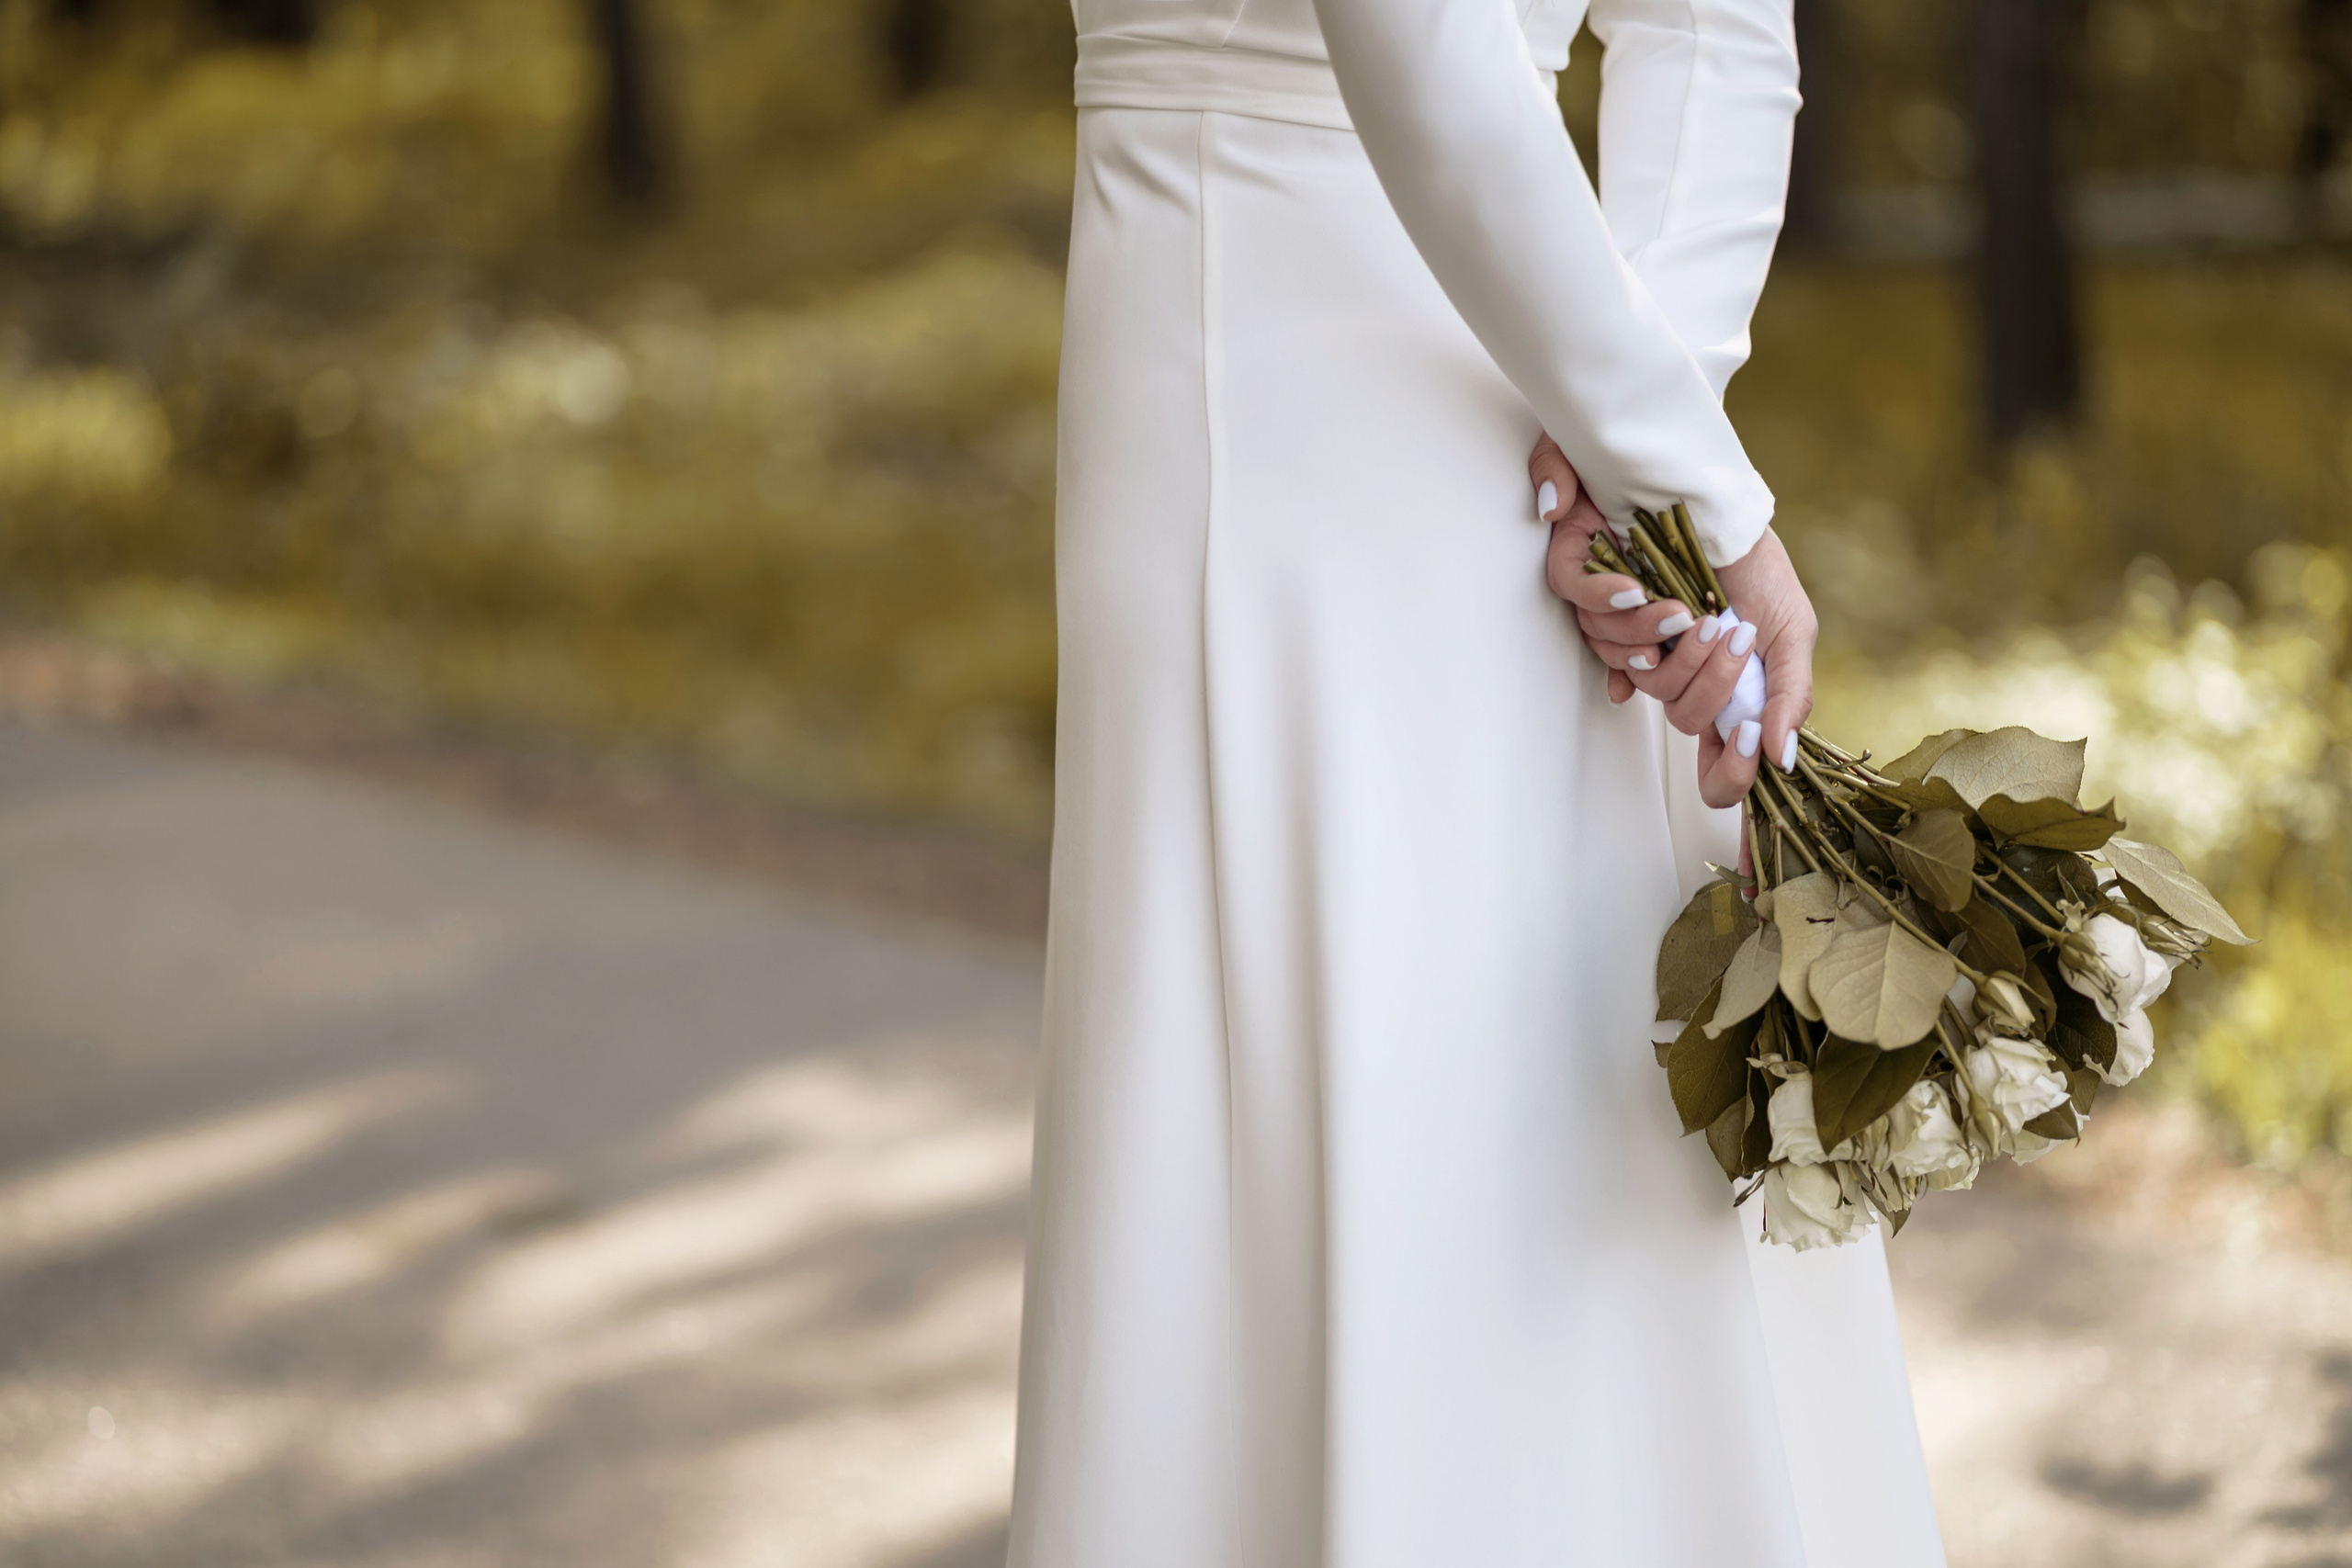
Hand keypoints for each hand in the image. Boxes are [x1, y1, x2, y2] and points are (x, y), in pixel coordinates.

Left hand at [1529, 434, 1816, 809]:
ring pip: (1643, 679)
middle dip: (1710, 678)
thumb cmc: (1754, 567)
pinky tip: (1647, 595)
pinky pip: (1598, 634)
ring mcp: (1636, 647)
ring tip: (1695, 605)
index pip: (1714, 771)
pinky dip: (1622, 615)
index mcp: (1718, 692)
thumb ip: (1789, 694)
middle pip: (1681, 718)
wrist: (1714, 500)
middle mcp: (1675, 678)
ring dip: (1676, 644)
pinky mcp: (1598, 609)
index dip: (1727, 775)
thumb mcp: (1789, 630)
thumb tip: (1782, 759)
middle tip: (1730, 631)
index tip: (1745, 747)